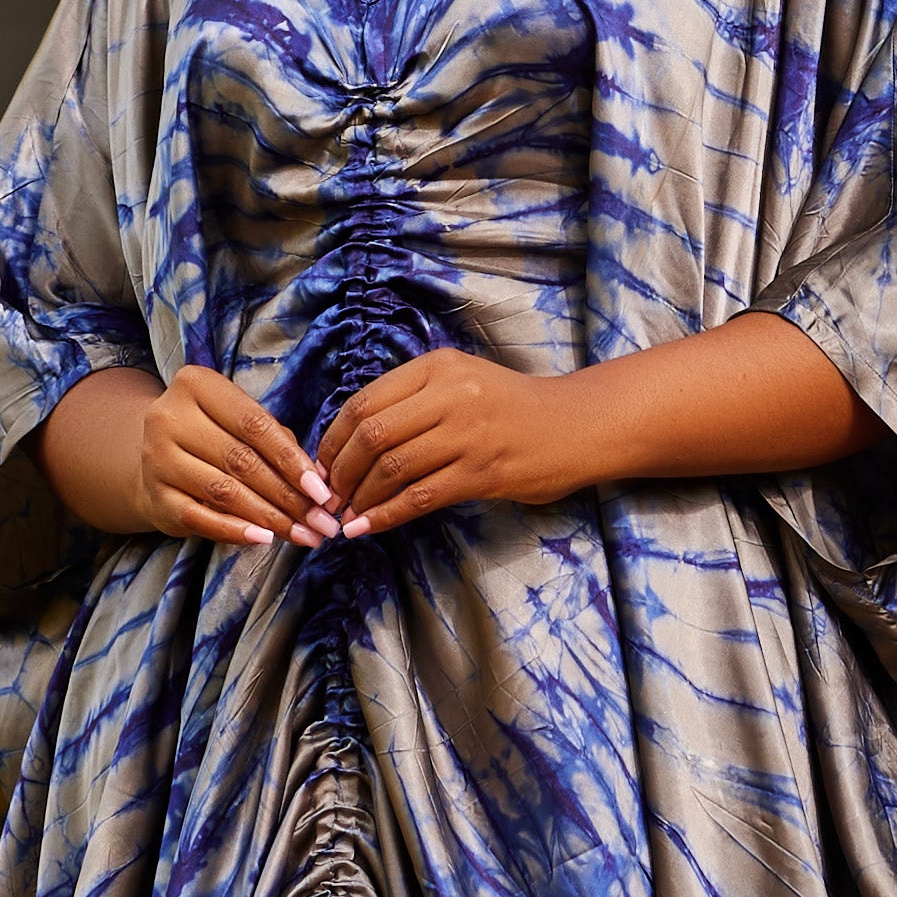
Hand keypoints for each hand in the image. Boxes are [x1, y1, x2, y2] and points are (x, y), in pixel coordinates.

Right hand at [133, 365, 339, 547]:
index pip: (254, 424)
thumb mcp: (241, 425)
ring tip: (303, 535)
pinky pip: (200, 519)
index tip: (322, 491)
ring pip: (224, 492)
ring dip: (270, 519)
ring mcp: (157, 459)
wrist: (157, 461)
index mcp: (197, 386)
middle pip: (242, 461)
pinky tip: (264, 540)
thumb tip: (318, 483)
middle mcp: (170, 418)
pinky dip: (235, 532)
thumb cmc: (213, 438)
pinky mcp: (155, 497)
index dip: (292, 460)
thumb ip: (278, 442)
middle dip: (289, 497)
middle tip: (321, 522)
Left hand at [315, 350, 597, 533]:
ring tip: (344, 516)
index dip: (332, 439)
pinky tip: (366, 529)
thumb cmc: (512, 408)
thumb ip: (413, 400)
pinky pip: (419, 497)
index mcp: (437, 367)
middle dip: (339, 471)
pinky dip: (384, 516)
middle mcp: (450, 394)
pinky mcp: (482, 472)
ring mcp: (467, 433)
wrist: (575, 426)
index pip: (363, 402)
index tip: (321, 464)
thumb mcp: (462, 382)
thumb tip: (352, 439)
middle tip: (328, 496)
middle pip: (371, 435)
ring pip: (391, 467)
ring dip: (359, 497)